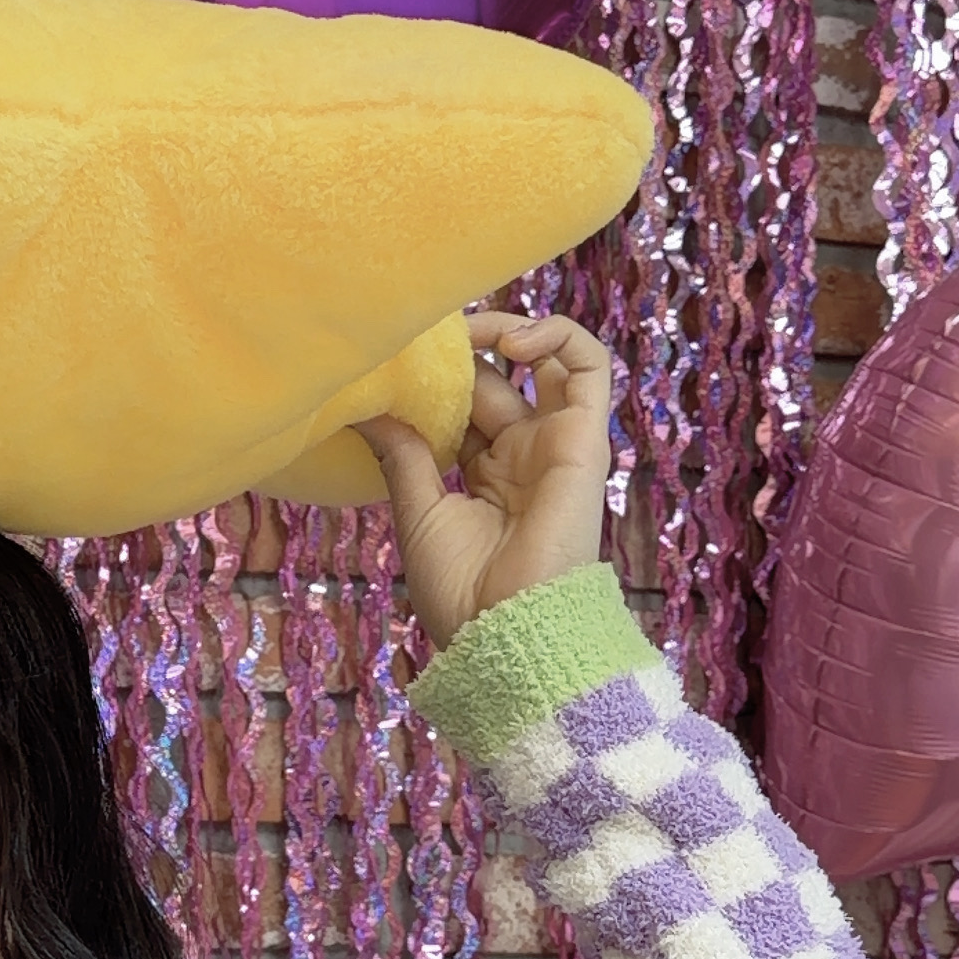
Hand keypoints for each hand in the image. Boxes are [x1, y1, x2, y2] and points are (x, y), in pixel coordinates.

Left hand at [359, 309, 613, 650]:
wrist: (507, 632)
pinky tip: (512, 340)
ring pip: (546, 360)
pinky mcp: (584, 438)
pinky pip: (589, 367)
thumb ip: (404, 457)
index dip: (438, 376)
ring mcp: (555, 445)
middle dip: (463, 347)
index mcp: (485, 474)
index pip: (465, 405)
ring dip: (508, 328)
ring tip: (468, 327)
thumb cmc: (462, 592)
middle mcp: (523, 455)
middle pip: (496, 378)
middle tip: (424, 331)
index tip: (398, 356)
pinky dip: (557, 336)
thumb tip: (368, 408)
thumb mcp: (419, 515)